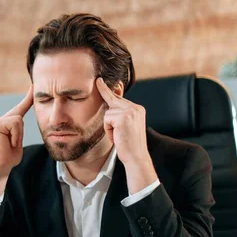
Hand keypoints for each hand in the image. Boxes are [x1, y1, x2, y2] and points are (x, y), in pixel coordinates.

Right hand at [0, 85, 32, 173]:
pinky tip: (8, 143)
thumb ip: (19, 130)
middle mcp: (1, 120)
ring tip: (11, 144)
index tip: (33, 86)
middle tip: (12, 144)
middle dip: (20, 132)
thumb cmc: (9, 157)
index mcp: (7, 123)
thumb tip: (20, 120)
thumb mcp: (17, 141)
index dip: (28, 98)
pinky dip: (15, 135)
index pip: (20, 108)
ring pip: (18, 119)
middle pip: (20, 115)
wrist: (1, 167)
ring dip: (18, 135)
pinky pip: (15, 123)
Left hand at [96, 77, 156, 193]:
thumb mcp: (125, 127)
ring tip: (118, 135)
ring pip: (108, 113)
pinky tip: (116, 136)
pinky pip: (107, 119)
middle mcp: (135, 108)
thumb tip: (108, 108)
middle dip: (106, 103)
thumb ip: (120, 115)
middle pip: (112, 102)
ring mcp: (130, 111)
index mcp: (137, 109)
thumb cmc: (128, 145)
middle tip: (101, 87)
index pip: (120, 98)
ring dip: (109, 127)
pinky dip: (108, 130)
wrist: (136, 156)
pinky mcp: (123, 117)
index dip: (107, 90)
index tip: (99, 80)